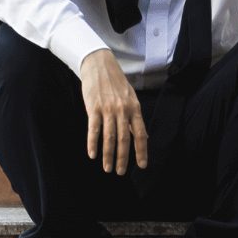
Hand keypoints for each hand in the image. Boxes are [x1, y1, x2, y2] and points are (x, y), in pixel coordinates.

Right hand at [79, 48, 148, 174]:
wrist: (99, 64)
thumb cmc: (115, 82)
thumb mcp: (130, 98)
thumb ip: (135, 118)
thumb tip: (144, 136)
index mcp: (134, 108)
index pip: (140, 134)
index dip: (142, 151)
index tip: (142, 166)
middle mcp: (123, 110)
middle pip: (124, 139)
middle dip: (123, 158)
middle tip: (120, 172)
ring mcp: (108, 109)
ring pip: (109, 137)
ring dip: (108, 155)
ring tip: (108, 168)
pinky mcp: (93, 107)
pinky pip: (94, 129)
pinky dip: (93, 143)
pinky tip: (92, 154)